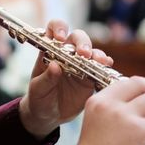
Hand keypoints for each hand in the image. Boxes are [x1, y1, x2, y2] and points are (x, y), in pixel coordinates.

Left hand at [19, 19, 112, 138]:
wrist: (48, 116)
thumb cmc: (39, 99)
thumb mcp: (37, 90)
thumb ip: (46, 78)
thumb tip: (55, 66)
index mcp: (50, 51)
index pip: (54, 29)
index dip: (59, 28)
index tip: (60, 39)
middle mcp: (67, 53)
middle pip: (78, 38)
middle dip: (82, 42)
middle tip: (84, 54)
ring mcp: (80, 64)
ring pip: (92, 51)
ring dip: (96, 54)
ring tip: (99, 61)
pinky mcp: (90, 77)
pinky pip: (100, 67)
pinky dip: (105, 65)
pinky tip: (106, 67)